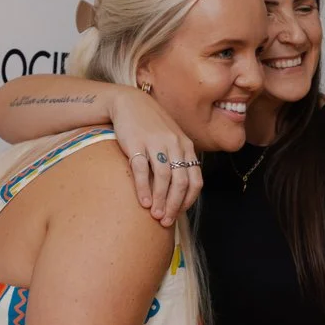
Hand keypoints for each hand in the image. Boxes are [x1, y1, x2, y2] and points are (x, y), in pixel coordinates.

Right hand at [110, 86, 201, 224]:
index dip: (188, 201)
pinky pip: (142, 170)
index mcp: (187, 147)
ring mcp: (156, 143)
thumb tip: (179, 192)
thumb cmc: (151, 127)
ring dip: (160, 200)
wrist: (129, 103)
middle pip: (181, 182)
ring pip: (164, 178)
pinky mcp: (137, 143)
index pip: (195, 180)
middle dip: (174, 205)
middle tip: (166, 221)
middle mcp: (175, 145)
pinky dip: (144, 188)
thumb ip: (178, 161)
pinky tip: (143, 202)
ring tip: (155, 215)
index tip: (178, 214)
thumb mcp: (171, 141)